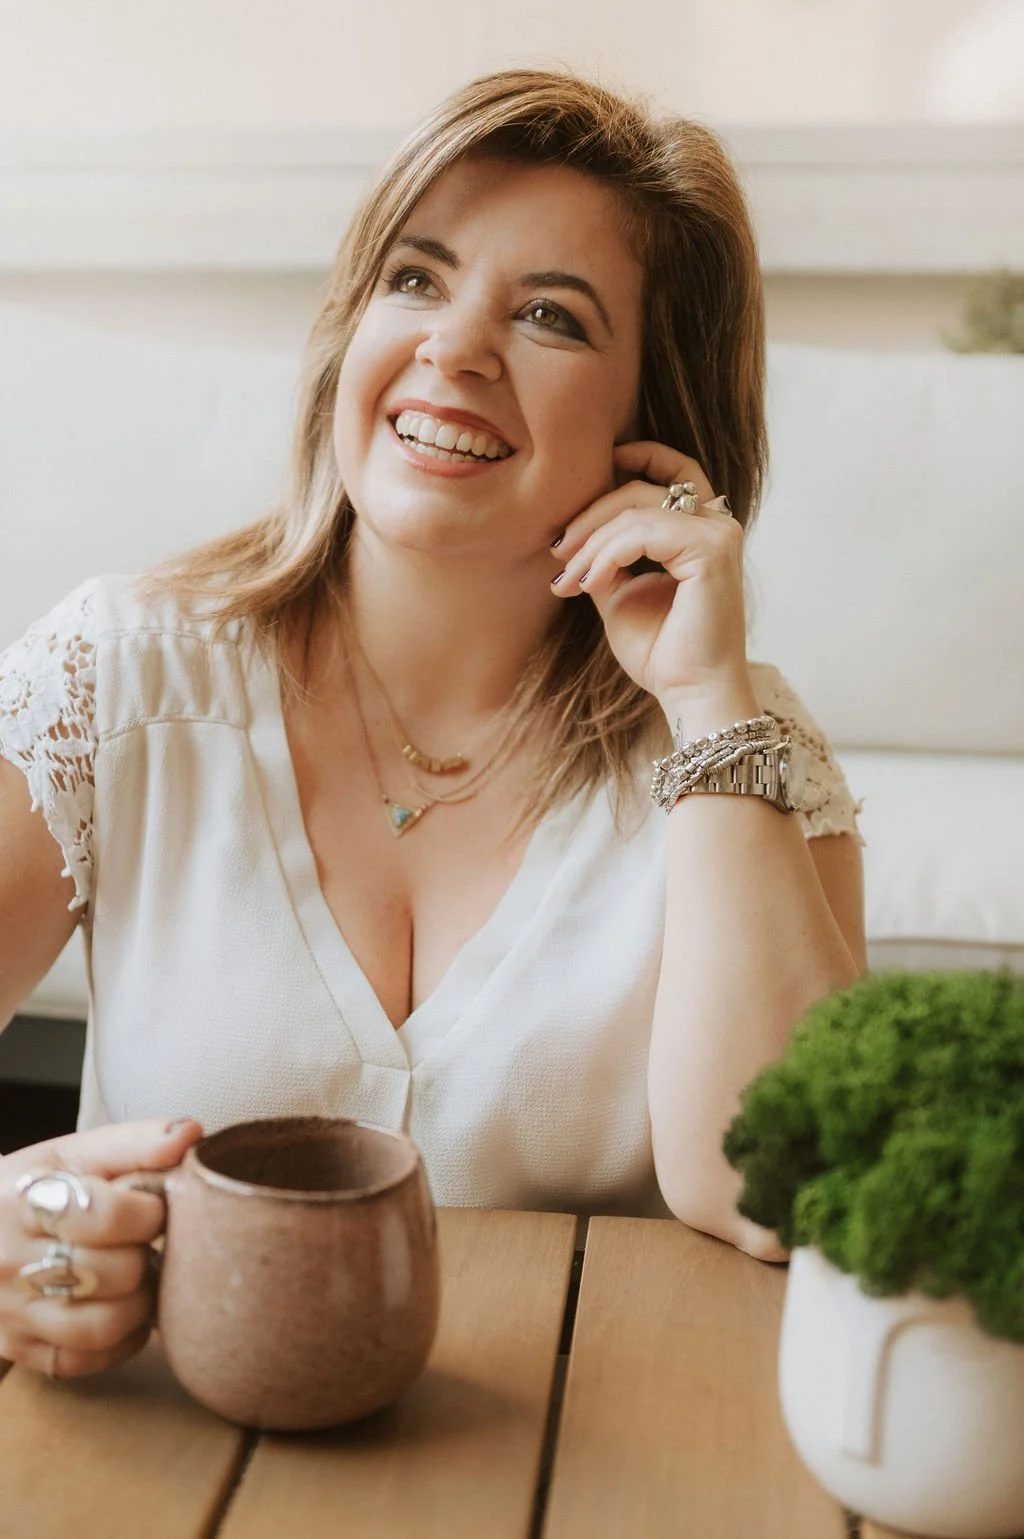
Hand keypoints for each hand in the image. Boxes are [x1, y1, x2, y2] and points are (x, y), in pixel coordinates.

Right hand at [0, 1117, 201, 1378]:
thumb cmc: (30, 1189)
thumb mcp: (70, 1153)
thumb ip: (133, 1143)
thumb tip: (190, 1133)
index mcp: (22, 1200)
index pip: (106, 1215)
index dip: (148, 1213)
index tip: (150, 1207)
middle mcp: (9, 1260)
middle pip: (115, 1272)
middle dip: (146, 1255)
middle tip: (143, 1244)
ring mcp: (10, 1312)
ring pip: (104, 1325)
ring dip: (140, 1302)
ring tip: (139, 1277)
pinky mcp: (17, 1348)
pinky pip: (84, 1361)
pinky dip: (120, 1341)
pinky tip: (126, 1312)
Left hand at [550, 441, 757, 729]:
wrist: (689, 693)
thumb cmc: (662, 652)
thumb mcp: (622, 595)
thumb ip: (607, 559)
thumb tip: (572, 537)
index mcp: (703, 531)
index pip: (675, 470)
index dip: (639, 455)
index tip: (596, 468)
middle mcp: (718, 525)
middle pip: (642, 488)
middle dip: (591, 516)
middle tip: (557, 552)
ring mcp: (719, 534)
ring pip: (637, 510)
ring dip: (592, 542)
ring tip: (569, 578)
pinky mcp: (713, 550)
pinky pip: (644, 531)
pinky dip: (608, 554)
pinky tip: (590, 583)